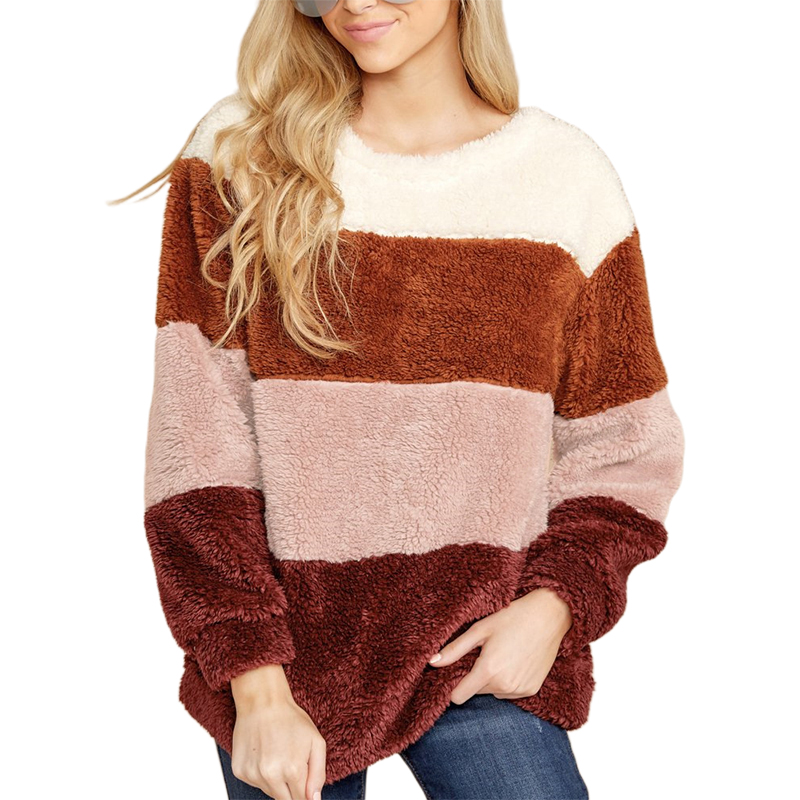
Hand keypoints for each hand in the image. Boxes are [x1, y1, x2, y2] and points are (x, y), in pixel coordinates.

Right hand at [230, 664, 326, 799]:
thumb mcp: (316, 742)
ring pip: (270, 793)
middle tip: (292, 764)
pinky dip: (261, 774)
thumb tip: (314, 799)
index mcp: (293, 770)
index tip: (304, 781)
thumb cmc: (291, 720)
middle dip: (292, 789)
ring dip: (277, 782)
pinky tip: (264, 754)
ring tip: (278, 756)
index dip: (305, 792)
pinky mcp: (239, 771)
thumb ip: (319, 774)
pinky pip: (255, 783)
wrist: (262, 702)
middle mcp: (271, 776)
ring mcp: (253, 775)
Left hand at [427, 588, 572, 704]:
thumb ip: (455, 649)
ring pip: (493, 692)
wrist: (549, 616)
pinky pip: (510, 692)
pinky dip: (508, 681)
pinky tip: (515, 660)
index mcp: (488, 670)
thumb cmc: (512, 617)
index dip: (454, 685)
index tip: (458, 670)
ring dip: (492, 679)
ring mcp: (519, 690)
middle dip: (475, 676)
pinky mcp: (532, 690)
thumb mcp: (480, 629)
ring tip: (502, 654)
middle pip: (476, 692)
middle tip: (485, 653)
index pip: (458, 697)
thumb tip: (431, 662)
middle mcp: (504, 686)